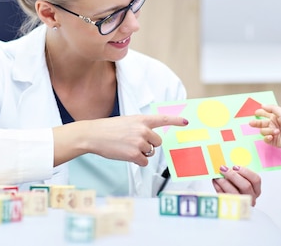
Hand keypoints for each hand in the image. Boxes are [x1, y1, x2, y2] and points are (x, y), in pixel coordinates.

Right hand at [56, 114, 187, 166]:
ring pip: (150, 152)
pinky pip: (144, 161)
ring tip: (126, 147)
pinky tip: (126, 155)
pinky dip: (137, 161)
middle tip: (134, 142)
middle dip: (149, 144)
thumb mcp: (128, 122)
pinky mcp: (134, 154)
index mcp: (142, 119)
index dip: (176, 120)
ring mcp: (140, 142)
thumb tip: (151, 141)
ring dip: (141, 153)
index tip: (186, 122)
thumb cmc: (110, 129)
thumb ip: (141, 127)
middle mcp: (143, 130)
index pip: (163, 119)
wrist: (94, 134)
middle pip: (158, 142)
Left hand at [212, 165, 261, 205]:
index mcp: (256, 190)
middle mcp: (251, 198)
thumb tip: (228, 165)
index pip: (256, 180)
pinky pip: (224, 197)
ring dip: (224, 182)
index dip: (246, 172)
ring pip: (234, 192)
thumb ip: (238, 174)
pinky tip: (215, 182)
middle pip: (246, 186)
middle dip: (233, 175)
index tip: (235, 166)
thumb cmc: (237, 188)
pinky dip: (218, 188)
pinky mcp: (231, 207)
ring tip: (217, 176)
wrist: (230, 204)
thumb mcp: (241, 180)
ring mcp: (242, 204)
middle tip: (224, 169)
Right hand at [248, 104, 280, 152]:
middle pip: (261, 123)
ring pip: (263, 131)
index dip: (260, 112)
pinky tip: (271, 136)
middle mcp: (273, 124)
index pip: (265, 114)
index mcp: (275, 117)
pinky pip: (265, 139)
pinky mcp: (273, 141)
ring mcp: (272, 133)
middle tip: (251, 123)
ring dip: (268, 131)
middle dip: (255, 123)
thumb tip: (262, 105)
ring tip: (276, 131)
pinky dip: (267, 137)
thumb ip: (271, 108)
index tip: (255, 112)